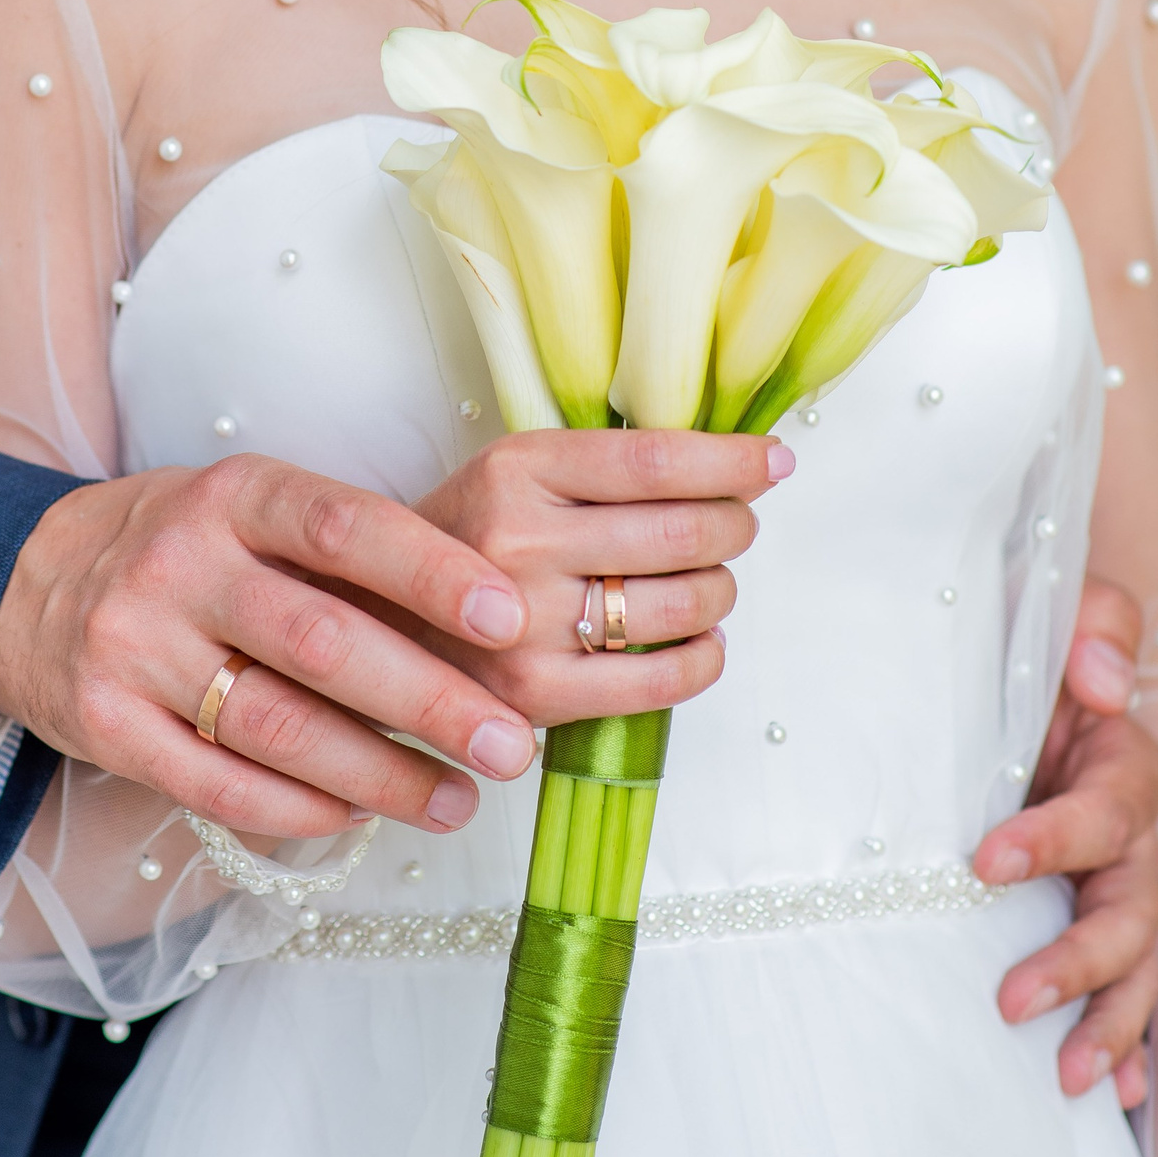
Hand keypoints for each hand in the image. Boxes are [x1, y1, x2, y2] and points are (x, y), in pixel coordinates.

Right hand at [0, 454, 551, 839]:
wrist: (28, 585)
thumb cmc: (187, 549)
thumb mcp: (250, 512)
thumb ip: (343, 557)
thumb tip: (486, 625)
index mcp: (232, 495)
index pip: (343, 525)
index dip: (430, 571)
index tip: (509, 617)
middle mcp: (179, 564)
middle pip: (321, 640)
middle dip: (430, 700)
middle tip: (512, 744)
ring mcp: (134, 649)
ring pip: (277, 726)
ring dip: (382, 774)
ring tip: (459, 799)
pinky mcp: (105, 729)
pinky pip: (220, 787)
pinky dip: (301, 809)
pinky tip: (360, 816)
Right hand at [407, 427, 791, 723]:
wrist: (383, 620)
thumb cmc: (470, 540)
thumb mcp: (516, 472)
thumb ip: (604, 466)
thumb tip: (731, 462)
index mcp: (515, 470)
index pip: (654, 460)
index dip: (731, 460)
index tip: (774, 460)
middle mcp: (518, 541)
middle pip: (682, 529)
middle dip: (734, 524)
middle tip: (735, 525)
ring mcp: (526, 624)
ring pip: (683, 600)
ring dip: (722, 590)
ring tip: (709, 581)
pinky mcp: (537, 697)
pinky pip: (663, 679)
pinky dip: (706, 659)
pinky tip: (702, 641)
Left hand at [975, 576, 1157, 1105]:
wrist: (1003, 669)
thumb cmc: (1019, 640)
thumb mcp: (1046, 606)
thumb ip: (1091, 622)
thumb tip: (1103, 680)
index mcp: (1119, 759)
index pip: (1106, 808)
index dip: (1056, 839)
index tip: (987, 862)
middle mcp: (1126, 831)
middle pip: (1131, 908)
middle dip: (1080, 961)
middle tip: (1013, 999)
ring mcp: (1112, 879)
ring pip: (1134, 962)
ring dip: (1107, 1021)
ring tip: (1066, 1073)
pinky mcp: (1086, 910)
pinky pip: (1125, 987)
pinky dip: (1123, 1043)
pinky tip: (1104, 1092)